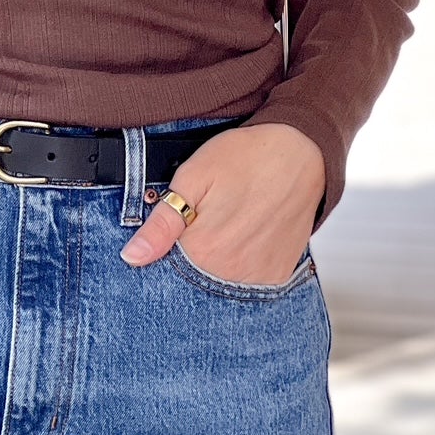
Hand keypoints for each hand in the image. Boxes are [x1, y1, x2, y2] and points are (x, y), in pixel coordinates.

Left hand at [119, 124, 325, 285]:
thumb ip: (162, 224)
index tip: (173, 227)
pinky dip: (240, 265)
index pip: (164, 269)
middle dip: (188, 256)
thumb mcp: (193, 177)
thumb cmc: (244, 157)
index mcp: (203, 250)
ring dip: (215, 262)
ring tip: (226, 224)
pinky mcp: (277, 274)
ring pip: (220, 282)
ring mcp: (257, 277)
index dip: (163, 246)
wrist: (302, 152)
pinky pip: (248, 281)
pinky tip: (244, 235)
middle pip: (193, 279)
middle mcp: (231, 273)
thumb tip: (131, 257)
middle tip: (205, 218)